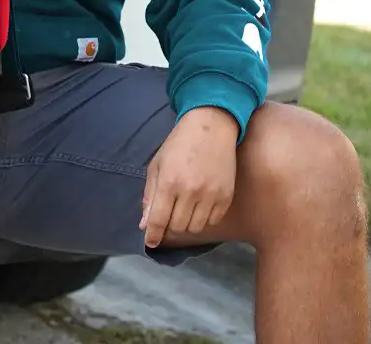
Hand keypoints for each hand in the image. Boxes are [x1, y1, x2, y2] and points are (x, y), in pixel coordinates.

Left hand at [139, 106, 237, 248]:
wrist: (211, 128)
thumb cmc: (178, 145)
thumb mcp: (157, 165)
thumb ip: (150, 195)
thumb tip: (144, 224)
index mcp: (169, 182)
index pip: (159, 220)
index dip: (152, 234)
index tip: (150, 242)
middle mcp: (190, 191)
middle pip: (177, 227)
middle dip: (169, 226)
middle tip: (169, 214)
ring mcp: (211, 195)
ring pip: (195, 227)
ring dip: (187, 223)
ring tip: (184, 207)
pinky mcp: (226, 196)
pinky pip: (213, 221)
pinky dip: (204, 218)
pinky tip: (200, 204)